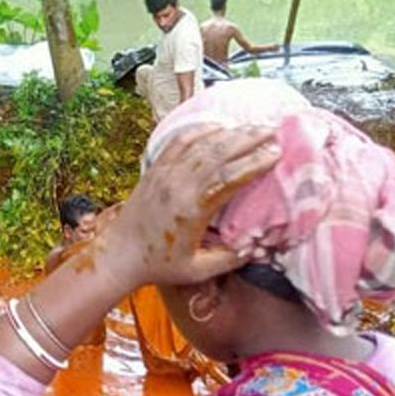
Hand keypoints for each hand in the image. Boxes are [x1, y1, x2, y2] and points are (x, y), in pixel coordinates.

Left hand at [100, 125, 279, 288]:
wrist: (117, 254)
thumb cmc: (158, 264)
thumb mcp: (198, 270)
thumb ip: (230, 259)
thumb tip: (259, 246)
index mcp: (191, 208)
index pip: (229, 177)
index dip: (255, 162)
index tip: (276, 152)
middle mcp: (177, 184)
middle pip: (218, 152)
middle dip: (247, 139)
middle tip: (272, 130)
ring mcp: (163, 174)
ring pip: (200, 143)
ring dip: (229, 132)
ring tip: (253, 126)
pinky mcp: (154, 169)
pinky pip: (177, 142)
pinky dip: (199, 130)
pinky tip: (217, 125)